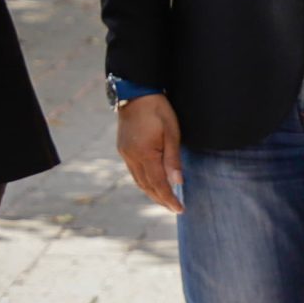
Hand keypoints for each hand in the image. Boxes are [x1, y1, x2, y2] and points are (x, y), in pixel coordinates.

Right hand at [116, 92, 184, 213]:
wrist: (135, 93)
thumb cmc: (157, 111)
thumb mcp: (171, 133)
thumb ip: (173, 159)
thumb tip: (178, 182)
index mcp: (144, 153)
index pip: (159, 183)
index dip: (169, 198)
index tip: (180, 209)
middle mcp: (131, 157)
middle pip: (146, 186)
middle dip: (161, 199)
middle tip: (174, 209)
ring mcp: (125, 153)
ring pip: (138, 181)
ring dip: (152, 193)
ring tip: (164, 201)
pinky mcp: (123, 149)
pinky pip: (134, 172)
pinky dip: (144, 182)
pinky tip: (152, 184)